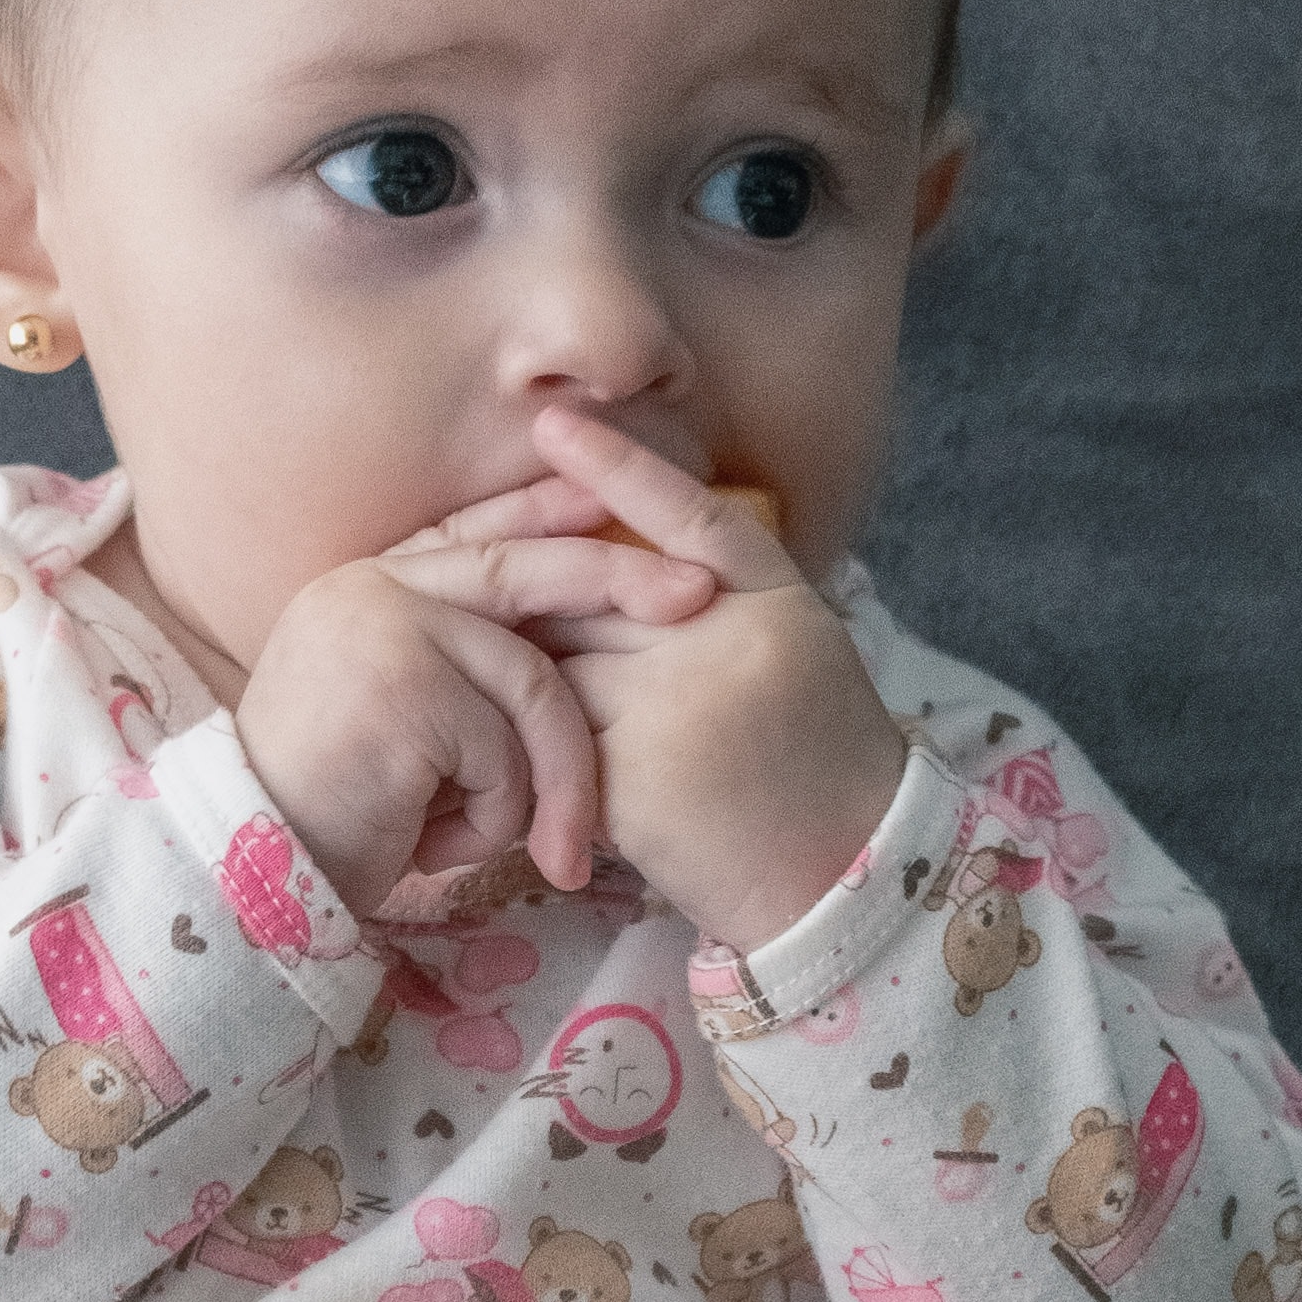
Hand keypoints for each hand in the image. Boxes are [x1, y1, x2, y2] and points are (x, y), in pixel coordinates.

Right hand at [233, 512, 717, 911]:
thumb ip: (457, 668)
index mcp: (364, 588)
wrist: (252, 875)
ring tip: (537, 848)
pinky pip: (506, 749)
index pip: (475, 532)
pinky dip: (494, 815)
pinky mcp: (403, 685)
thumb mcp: (400, 725)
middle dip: (620, 579)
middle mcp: (368, 590)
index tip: (617, 501)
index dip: (549, 513)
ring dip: (548, 781)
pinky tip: (436, 846)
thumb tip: (560, 645)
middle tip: (696, 595)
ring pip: (531, 683)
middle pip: (523, 572)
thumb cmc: (334, 818)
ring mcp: (383, 628)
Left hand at [519, 406, 908, 949]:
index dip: (619, 467)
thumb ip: (717, 602)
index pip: (688, 514)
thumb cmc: (813, 766)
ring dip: (516, 674)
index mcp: (776, 601)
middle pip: (595, 589)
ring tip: (472, 677)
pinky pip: (550, 736)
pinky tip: (500, 755)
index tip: (554, 421)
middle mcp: (729, 641)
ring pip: (558, 663)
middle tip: (459, 571)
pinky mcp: (632, 778)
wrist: (842, 880)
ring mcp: (678, 708)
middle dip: (530, 592)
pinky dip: (526, 742)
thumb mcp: (792, 653)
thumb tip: (613, 552)